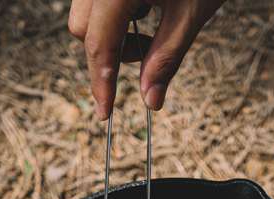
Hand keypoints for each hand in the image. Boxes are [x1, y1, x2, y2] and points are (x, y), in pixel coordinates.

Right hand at [68, 0, 224, 118]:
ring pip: (84, 12)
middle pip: (81, 28)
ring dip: (111, 31)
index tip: (105, 111)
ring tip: (151, 19)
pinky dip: (113, 11)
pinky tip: (145, 1)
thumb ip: (167, 57)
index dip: (101, 83)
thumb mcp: (192, 13)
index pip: (98, 44)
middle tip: (149, 52)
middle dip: (109, 52)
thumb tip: (150, 100)